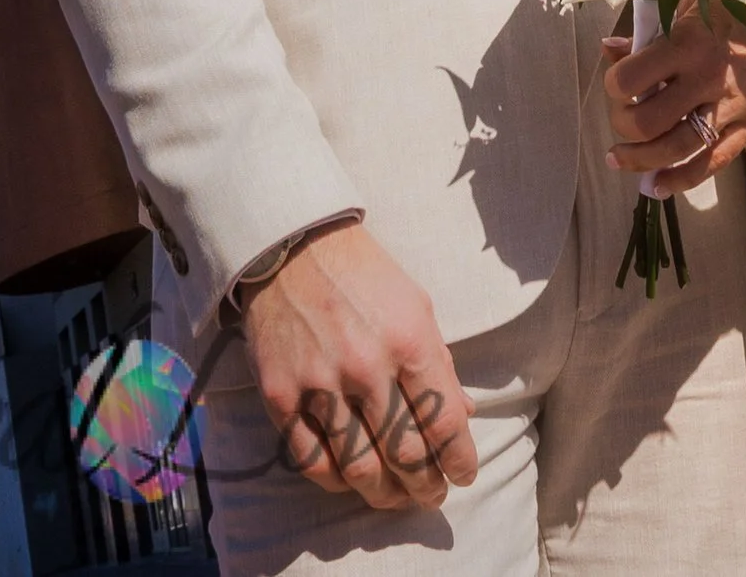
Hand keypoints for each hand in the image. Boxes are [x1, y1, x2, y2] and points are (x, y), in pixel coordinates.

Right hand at [238, 223, 476, 509]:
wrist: (295, 247)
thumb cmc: (366, 276)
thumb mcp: (417, 307)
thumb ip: (438, 364)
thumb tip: (462, 415)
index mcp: (410, 339)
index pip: (444, 421)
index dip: (459, 458)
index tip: (464, 474)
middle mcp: (367, 366)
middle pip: (404, 454)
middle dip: (424, 486)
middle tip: (432, 496)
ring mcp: (321, 384)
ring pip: (359, 467)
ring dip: (383, 494)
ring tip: (396, 498)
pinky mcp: (282, 396)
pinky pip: (312, 460)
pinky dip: (335, 481)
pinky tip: (351, 481)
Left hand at [604, 0, 745, 191]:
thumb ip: (655, 27)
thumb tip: (613, 49)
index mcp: (689, 39)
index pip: (630, 79)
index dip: (612, 86)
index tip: (614, 83)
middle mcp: (708, 76)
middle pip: (648, 122)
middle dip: (623, 129)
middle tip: (618, 124)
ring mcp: (734, 103)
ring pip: (677, 149)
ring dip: (642, 161)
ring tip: (622, 160)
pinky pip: (715, 160)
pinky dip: (683, 179)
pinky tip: (659, 184)